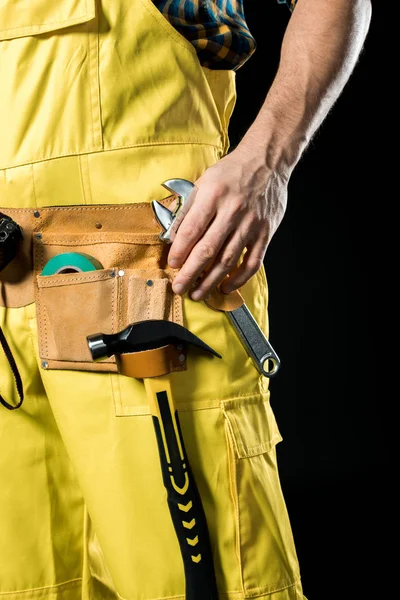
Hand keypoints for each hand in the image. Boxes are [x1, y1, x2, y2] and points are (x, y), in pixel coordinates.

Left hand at [167, 145, 288, 300]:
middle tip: (179, 287)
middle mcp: (232, 210)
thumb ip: (188, 208)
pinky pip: (252, 262)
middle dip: (190, 273)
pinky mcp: (265, 233)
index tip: (172, 265)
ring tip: (197, 293)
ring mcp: (251, 224)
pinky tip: (225, 287)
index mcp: (212, 195)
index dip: (179, 251)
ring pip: (227, 260)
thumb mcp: (203, 181)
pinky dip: (238, 279)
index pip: (191, 230)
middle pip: (207, 250)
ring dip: (210, 281)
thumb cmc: (231, 172)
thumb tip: (173, 235)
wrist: (267, 161)